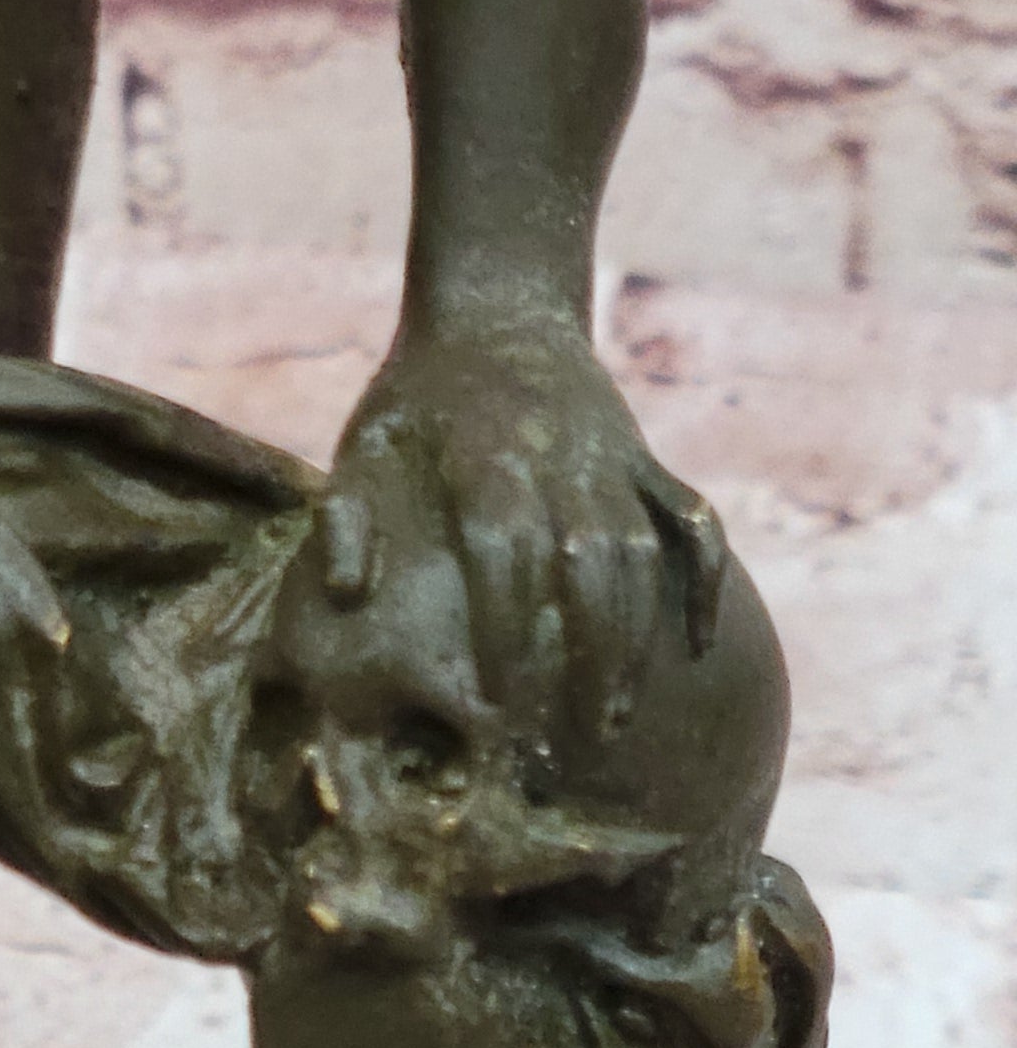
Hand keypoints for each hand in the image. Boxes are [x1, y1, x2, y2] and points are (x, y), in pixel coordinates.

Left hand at [320, 317, 725, 750]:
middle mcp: (560, 457)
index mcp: (485, 452)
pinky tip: (695, 648)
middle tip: (577, 738)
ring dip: (634, 638)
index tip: (497, 702)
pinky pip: (692, 520)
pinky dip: (703, 582)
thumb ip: (346, 516)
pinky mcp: (644, 461)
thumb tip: (343, 594)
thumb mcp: (365, 440)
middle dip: (587, 654)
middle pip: (588, 565)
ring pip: (641, 554)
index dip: (505, 627)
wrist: (497, 309)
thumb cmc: (417, 396)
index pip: (505, 550)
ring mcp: (613, 459)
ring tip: (616, 717)